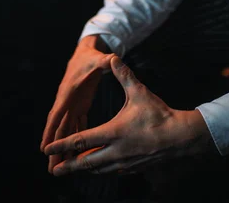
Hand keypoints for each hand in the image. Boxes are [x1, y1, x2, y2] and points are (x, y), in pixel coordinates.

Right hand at [40, 35, 113, 171]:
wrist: (85, 52)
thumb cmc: (91, 56)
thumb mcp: (98, 58)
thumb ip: (106, 60)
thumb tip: (114, 58)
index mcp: (68, 92)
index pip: (57, 113)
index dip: (50, 131)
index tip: (44, 148)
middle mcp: (67, 101)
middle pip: (59, 128)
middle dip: (55, 148)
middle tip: (51, 169)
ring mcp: (72, 104)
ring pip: (66, 130)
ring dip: (64, 148)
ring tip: (61, 168)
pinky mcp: (79, 106)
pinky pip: (75, 125)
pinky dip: (75, 139)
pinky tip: (76, 154)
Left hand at [44, 55, 215, 175]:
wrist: (180, 137)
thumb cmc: (159, 114)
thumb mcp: (139, 92)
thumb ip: (124, 75)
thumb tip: (114, 57)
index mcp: (113, 133)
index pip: (81, 141)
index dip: (62, 144)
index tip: (47, 148)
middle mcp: (115, 151)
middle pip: (85, 162)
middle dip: (67, 166)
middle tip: (54, 170)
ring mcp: (124, 162)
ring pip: (98, 169)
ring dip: (84, 168)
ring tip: (72, 168)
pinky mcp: (133, 167)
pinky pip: (111, 170)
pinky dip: (101, 169)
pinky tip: (99, 167)